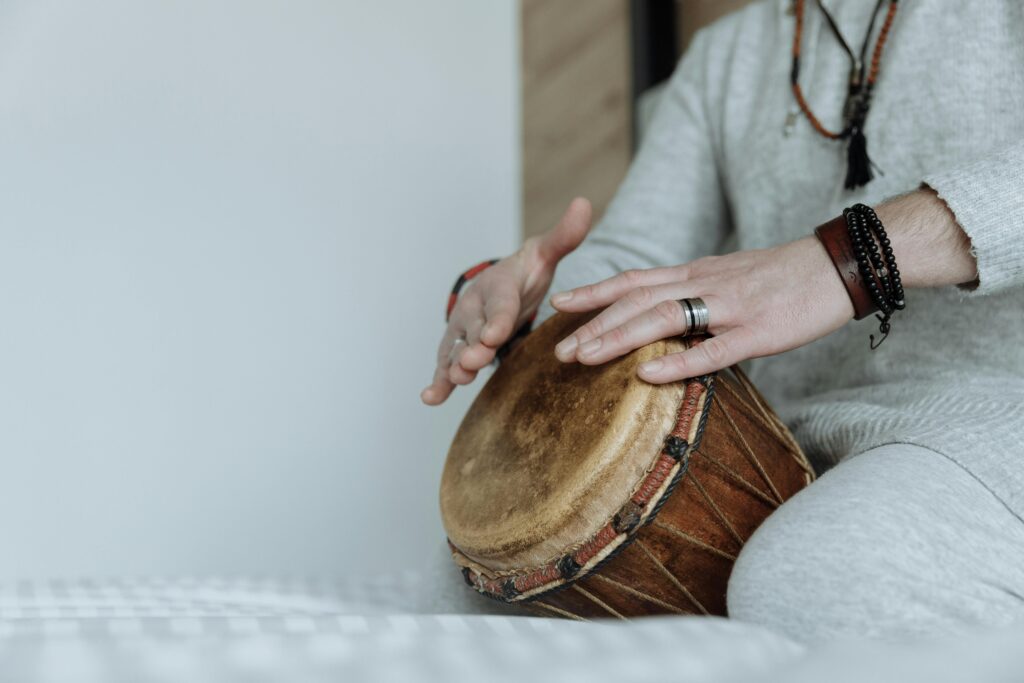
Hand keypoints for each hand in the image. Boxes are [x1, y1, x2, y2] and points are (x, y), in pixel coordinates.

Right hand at [421, 198, 593, 404]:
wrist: (502, 284)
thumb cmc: (525, 272)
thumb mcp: (546, 254)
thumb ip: (564, 236)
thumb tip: (583, 204)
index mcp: (498, 286)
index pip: (499, 304)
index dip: (497, 319)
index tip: (496, 334)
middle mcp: (475, 308)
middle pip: (475, 330)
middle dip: (474, 347)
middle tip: (474, 361)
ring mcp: (463, 330)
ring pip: (457, 349)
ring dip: (454, 366)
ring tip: (454, 381)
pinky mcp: (459, 349)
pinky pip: (446, 366)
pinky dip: (438, 382)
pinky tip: (430, 398)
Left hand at [548, 235, 854, 383]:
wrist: (840, 264)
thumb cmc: (786, 276)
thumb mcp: (731, 276)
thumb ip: (696, 292)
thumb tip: (663, 317)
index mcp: (698, 272)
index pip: (636, 280)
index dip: (595, 292)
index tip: (559, 305)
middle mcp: (706, 283)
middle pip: (638, 301)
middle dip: (594, 325)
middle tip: (558, 350)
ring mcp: (731, 307)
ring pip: (664, 319)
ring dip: (619, 338)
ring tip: (584, 358)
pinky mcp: (760, 332)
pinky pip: (714, 349)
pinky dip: (677, 363)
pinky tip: (647, 377)